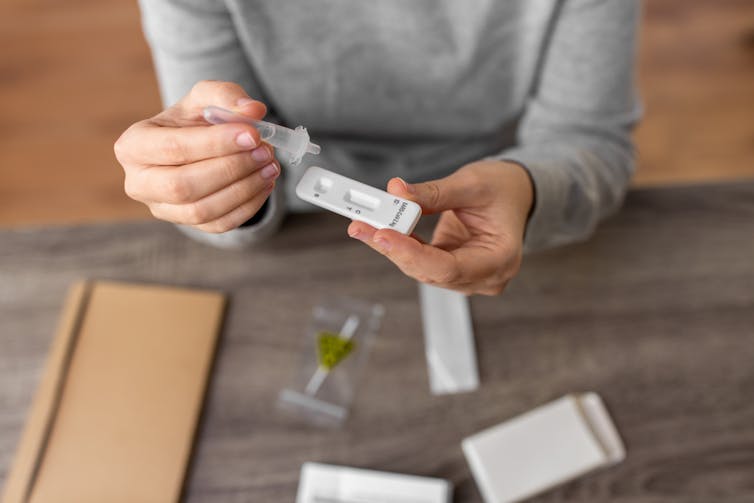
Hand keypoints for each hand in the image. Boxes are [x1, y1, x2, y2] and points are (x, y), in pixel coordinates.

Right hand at [114, 80, 280, 232]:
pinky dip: (248, 206)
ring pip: (202, 210)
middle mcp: (139, 183)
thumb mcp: (205, 97)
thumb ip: (227, 96)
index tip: (252, 134)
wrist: (195, 146)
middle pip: (183, 186)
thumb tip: (253, 110)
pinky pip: (219, 224)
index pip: (173, 148)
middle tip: (264, 152)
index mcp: (133, 146)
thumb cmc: (194, 120)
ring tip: (270, 166)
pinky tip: (265, 184)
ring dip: (244, 189)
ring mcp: (162, 209)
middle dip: (230, 169)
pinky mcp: (186, 224)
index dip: (215, 143)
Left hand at [347, 160, 533, 295]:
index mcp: (501, 259)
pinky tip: (378, 230)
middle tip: (363, 226)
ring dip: (390, 247)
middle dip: (393, 248)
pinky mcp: (452, 269)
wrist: (515, 194)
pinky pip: (420, 261)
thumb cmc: (503, 189)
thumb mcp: (471, 183)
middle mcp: (485, 276)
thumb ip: (433, 193)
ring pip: (420, 269)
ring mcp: (467, 276)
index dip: (412, 254)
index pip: (449, 268)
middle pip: (430, 271)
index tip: (384, 234)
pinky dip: (399, 245)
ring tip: (363, 225)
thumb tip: (396, 192)